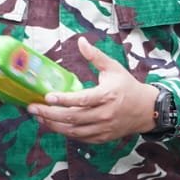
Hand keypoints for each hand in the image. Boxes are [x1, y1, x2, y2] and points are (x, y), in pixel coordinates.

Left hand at [30, 39, 156, 142]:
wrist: (147, 110)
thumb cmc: (128, 87)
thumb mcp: (114, 68)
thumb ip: (96, 56)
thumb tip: (81, 41)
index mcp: (107, 95)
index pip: (82, 100)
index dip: (63, 99)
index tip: (47, 96)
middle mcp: (105, 114)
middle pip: (73, 117)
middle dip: (50, 114)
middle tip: (33, 108)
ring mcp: (104, 128)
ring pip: (74, 131)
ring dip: (54, 125)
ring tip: (39, 117)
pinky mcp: (103, 137)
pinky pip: (80, 138)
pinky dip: (65, 133)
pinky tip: (54, 125)